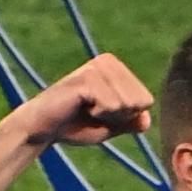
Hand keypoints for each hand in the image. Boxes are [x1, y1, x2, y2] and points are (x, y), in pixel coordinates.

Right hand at [13, 53, 152, 148]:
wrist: (45, 129)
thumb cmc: (77, 125)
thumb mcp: (112, 126)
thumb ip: (132, 122)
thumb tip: (147, 120)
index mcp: (117, 69)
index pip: (147, 101)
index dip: (127, 117)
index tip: (103, 113)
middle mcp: (108, 62)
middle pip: (140, 102)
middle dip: (119, 116)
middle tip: (92, 112)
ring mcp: (96, 67)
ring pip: (126, 104)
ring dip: (108, 116)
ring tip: (86, 109)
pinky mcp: (86, 77)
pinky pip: (111, 105)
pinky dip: (98, 114)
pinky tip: (80, 106)